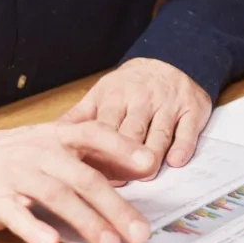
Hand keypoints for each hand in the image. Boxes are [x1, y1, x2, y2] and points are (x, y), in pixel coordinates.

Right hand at [0, 121, 156, 242]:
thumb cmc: (27, 155)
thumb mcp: (62, 146)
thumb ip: (101, 155)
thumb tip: (145, 165)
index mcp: (61, 137)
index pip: (96, 135)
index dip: (122, 147)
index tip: (150, 163)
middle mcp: (42, 154)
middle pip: (84, 178)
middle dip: (115, 206)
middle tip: (139, 231)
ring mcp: (19, 176)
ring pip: (57, 197)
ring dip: (86, 221)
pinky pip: (16, 215)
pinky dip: (34, 228)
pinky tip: (52, 242)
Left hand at [61, 58, 210, 170]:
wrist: (172, 58)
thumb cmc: (131, 85)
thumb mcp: (102, 94)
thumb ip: (79, 117)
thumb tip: (50, 138)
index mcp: (115, 97)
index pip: (103, 129)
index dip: (97, 155)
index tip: (92, 177)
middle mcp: (142, 99)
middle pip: (131, 133)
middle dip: (123, 160)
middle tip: (119, 184)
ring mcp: (169, 104)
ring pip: (159, 133)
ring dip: (151, 156)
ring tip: (145, 176)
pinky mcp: (193, 108)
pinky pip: (188, 129)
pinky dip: (183, 146)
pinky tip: (176, 161)